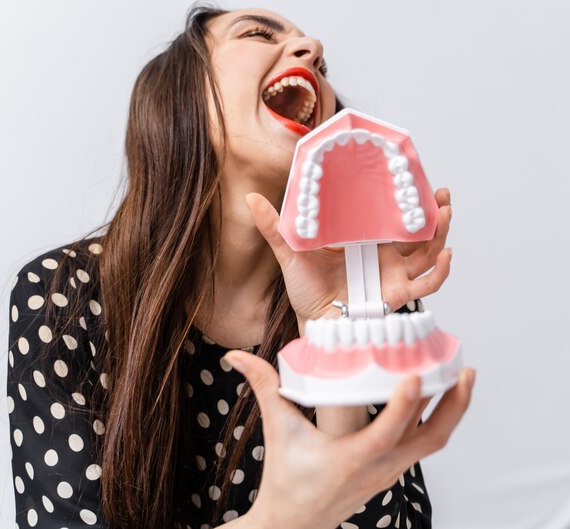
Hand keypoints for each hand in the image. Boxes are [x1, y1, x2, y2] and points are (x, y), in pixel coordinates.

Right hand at [222, 350, 474, 528]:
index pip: (389, 432)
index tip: (417, 374)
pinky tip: (433, 397)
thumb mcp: (277, 430)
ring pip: (433, 442)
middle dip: (455, 405)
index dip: (406, 404)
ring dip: (451, 411)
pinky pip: (423, 444)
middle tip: (465, 369)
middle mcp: (380, 467)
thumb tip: (236, 357)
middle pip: (432, 439)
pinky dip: (436, 420)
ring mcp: (390, 471)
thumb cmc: (287, 480)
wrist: (293, 524)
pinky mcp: (390, 470)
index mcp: (353, 459)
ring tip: (460, 376)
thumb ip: (263, 387)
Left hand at [246, 188, 452, 324]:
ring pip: (428, 251)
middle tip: (442, 194)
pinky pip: (427, 284)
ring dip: (442, 233)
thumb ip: (274, 226)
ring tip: (446, 213)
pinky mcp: (398, 294)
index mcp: (363, 239)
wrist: (311, 321)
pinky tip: (446, 255)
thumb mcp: (289, 251)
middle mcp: (383, 254)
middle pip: (418, 231)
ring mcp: (393, 273)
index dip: (406, 198)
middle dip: (435, 212)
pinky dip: (441, 271)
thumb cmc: (304, 288)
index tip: (415, 177)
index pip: (391, 215)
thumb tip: (251, 197)